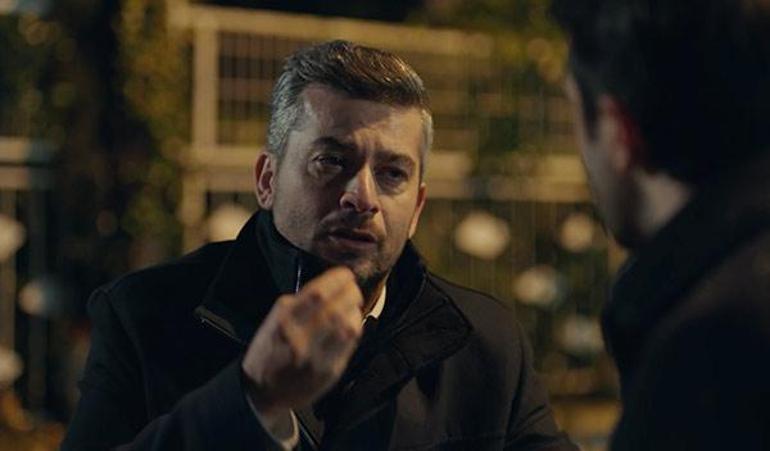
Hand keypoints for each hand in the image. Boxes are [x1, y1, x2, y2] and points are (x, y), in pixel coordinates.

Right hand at [241, 267, 362, 418]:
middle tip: (353, 289)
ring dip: (354, 311)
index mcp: (284, 318)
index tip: (345, 275)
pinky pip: (349, 345)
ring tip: (354, 305)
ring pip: (346, 326)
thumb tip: (332, 287)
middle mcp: (299, 336)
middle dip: (351, 293)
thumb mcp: (274, 321)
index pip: (318, 292)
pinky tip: (352, 324)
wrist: (262, 391)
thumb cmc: (268, 351)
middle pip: (336, 308)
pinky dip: (355, 329)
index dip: (338, 280)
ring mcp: (315, 355)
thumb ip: (300, 305)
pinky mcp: (328, 371)